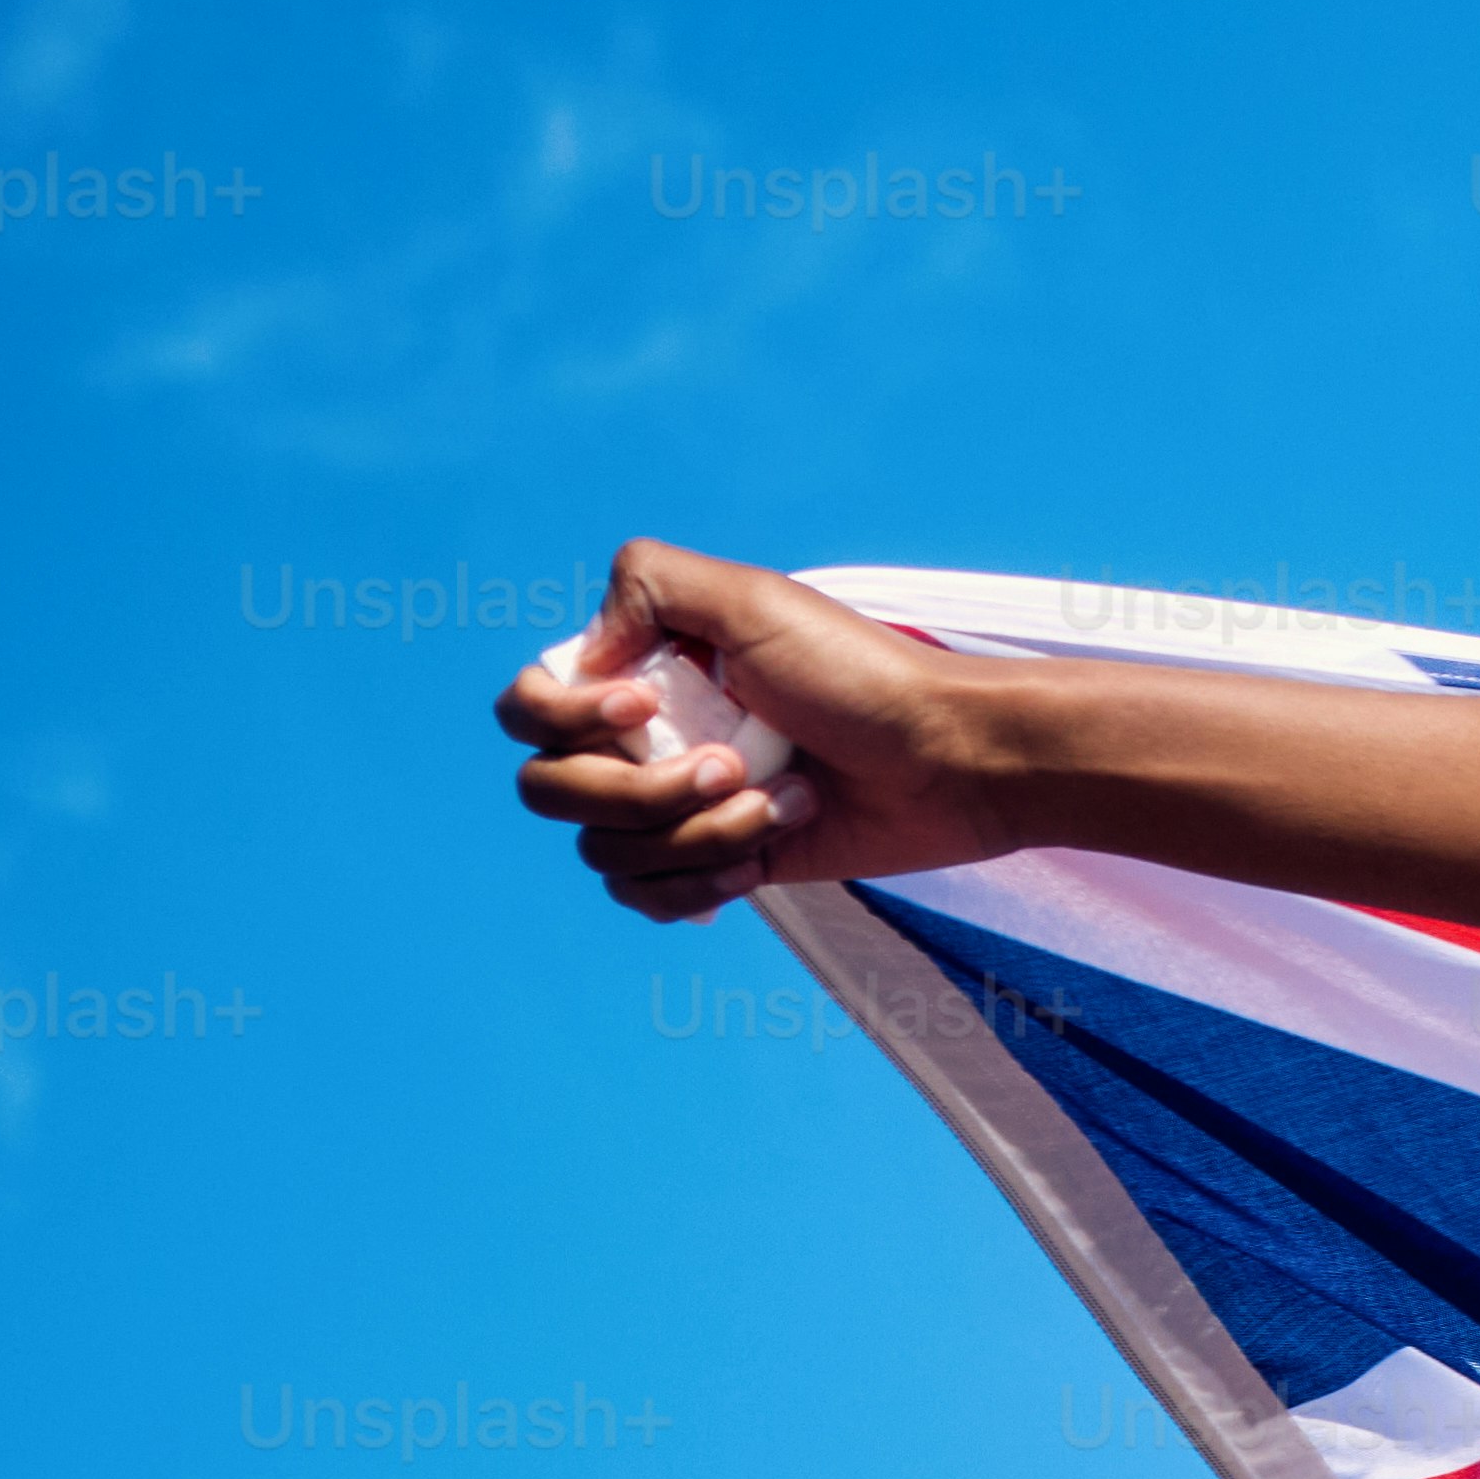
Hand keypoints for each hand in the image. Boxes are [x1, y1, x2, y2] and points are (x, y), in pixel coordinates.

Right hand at [495, 542, 1018, 920]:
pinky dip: (701, 879)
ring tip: (779, 804)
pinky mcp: (717, 863)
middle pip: (549, 791)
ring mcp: (678, 807)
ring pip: (605, 850)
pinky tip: (767, 852)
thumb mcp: (753, 599)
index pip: (529, 708)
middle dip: (637, 789)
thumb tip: (582, 657)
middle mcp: (647, 740)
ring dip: (694, 832)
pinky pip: (648, 894)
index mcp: (641, 672)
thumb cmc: (862, 677)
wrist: (951, 762)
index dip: (564, 718)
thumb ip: (647, 583)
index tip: (644, 705)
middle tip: (734, 764)